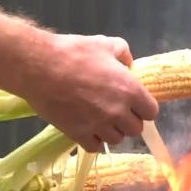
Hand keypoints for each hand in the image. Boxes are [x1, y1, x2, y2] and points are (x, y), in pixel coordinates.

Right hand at [18, 33, 158, 151]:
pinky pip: (96, 147)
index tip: (135, 102)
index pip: (151, 112)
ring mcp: (98, 125)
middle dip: (129, 120)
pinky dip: (94, 140)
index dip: (144, 107)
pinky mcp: (78, 134)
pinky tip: (88, 128)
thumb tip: (128, 64)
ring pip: (117, 140)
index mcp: (130, 90)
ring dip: (112, 131)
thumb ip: (123, 53)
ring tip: (101, 119)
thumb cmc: (74, 52)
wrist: (39, 67)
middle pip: (136, 129)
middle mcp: (118, 112)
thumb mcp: (105, 44)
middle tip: (117, 110)